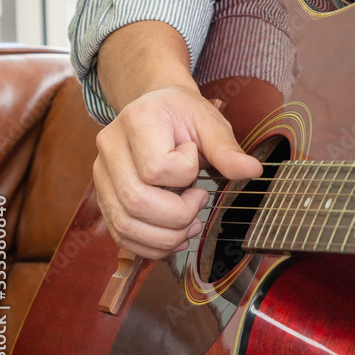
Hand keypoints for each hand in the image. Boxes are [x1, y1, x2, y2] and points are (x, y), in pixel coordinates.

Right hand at [93, 86, 261, 258]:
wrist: (156, 109)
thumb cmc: (183, 115)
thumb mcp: (209, 123)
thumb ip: (227, 150)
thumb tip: (253, 171)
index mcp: (137, 120)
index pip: (156, 168)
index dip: (185, 174)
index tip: (194, 160)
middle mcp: (110, 147)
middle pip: (136, 201)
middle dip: (178, 215)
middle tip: (199, 201)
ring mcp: (101, 174)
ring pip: (125, 224)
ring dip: (165, 236)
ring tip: (190, 223)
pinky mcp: (103, 196)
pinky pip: (120, 234)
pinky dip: (151, 245)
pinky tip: (173, 236)